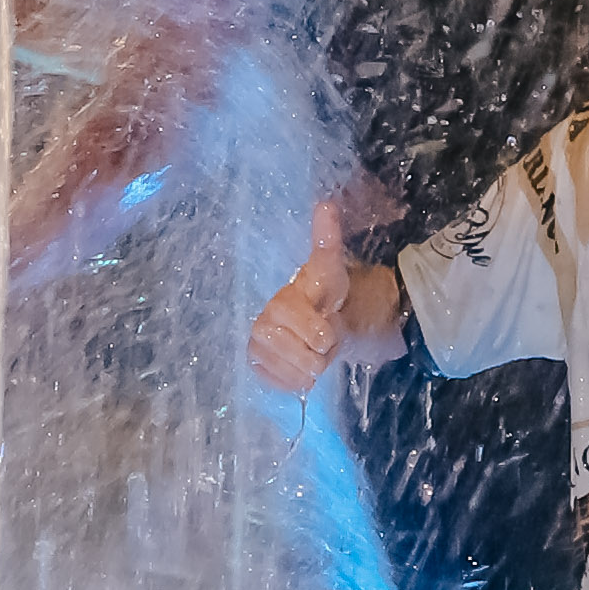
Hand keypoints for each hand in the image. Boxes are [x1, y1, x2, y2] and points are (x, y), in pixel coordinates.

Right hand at [248, 203, 373, 391]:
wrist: (321, 320)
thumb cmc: (324, 295)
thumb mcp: (330, 267)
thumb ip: (326, 238)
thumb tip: (325, 204)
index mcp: (279, 302)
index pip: (299, 325)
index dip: (319, 331)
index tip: (329, 328)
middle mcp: (261, 325)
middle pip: (295, 353)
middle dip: (317, 353)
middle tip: (323, 343)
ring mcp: (258, 349)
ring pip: (291, 372)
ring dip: (311, 368)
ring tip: (314, 354)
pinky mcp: (259, 369)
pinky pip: (281, 385)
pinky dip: (298, 382)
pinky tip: (302, 369)